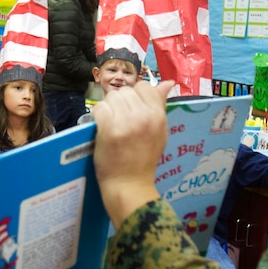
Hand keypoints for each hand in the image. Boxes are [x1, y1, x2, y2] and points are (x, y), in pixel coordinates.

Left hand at [92, 80, 174, 226]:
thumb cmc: (144, 159)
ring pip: (111, 97)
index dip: (136, 96)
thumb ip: (160, 105)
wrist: (130, 185)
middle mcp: (144, 115)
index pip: (144, 86)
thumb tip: (168, 83)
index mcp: (158, 115)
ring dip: (109, 108)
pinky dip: (99, 117)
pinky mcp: (109, 129)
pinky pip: (99, 108)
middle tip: (121, 121)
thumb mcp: (160, 131)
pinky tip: (104, 129)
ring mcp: (126, 122)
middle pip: (125, 91)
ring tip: (112, 124)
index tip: (132, 111)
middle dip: (120, 103)